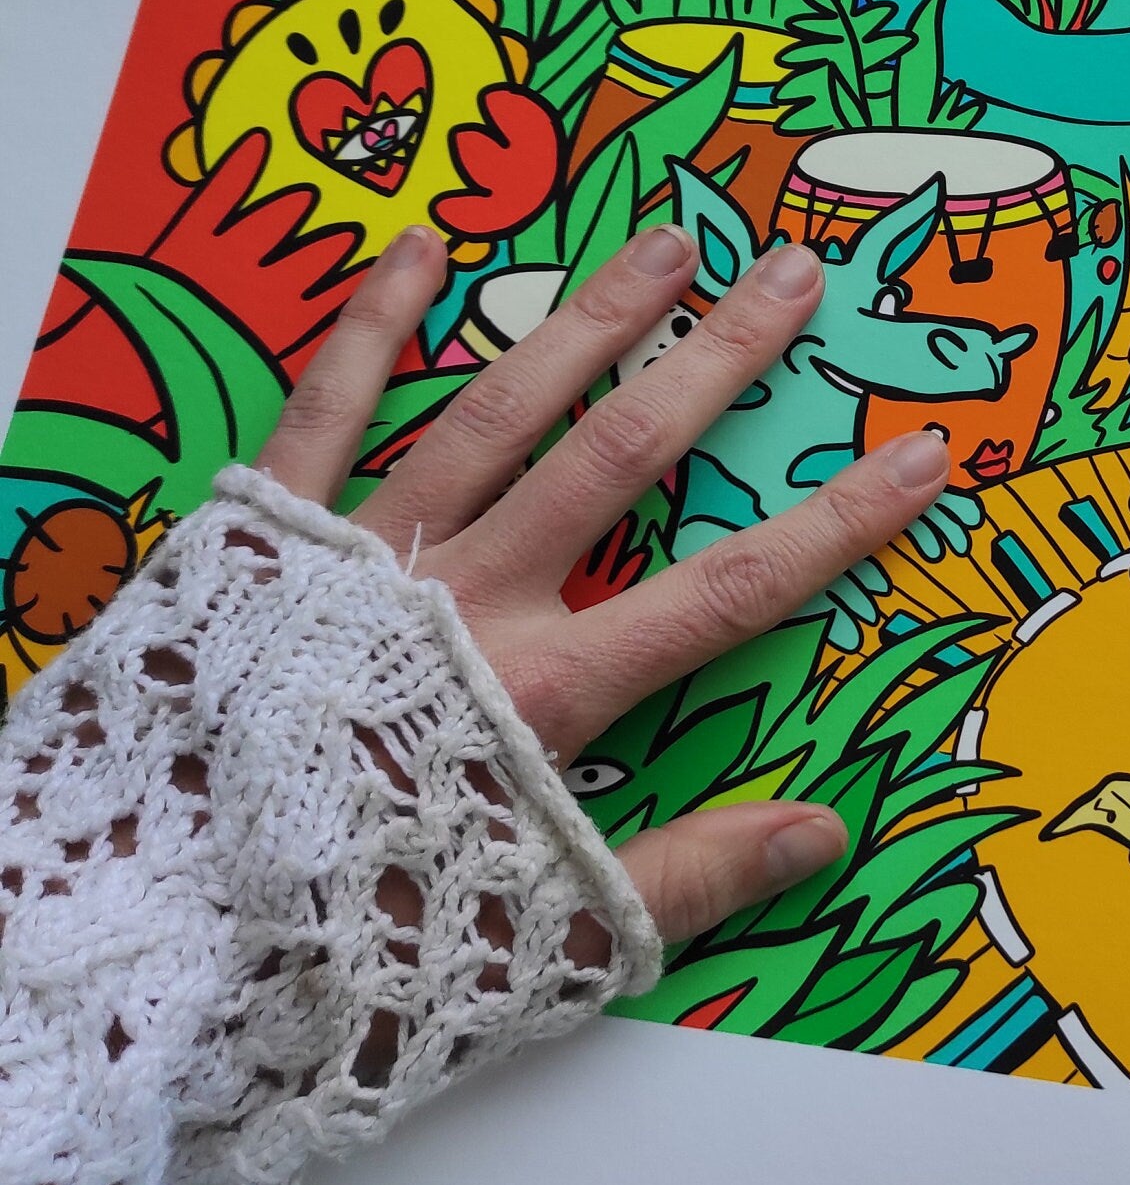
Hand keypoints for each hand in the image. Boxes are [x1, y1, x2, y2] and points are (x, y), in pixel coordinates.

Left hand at [254, 221, 950, 940]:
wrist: (153, 927)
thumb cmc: (354, 944)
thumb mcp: (542, 939)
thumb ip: (686, 877)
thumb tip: (826, 829)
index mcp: (545, 696)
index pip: (730, 591)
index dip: (838, 524)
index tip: (922, 454)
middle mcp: (470, 601)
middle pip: (622, 459)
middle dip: (718, 360)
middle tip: (791, 273)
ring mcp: (369, 554)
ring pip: (500, 412)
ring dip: (588, 319)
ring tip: (662, 240)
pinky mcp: (267, 539)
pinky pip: (327, 410)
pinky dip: (373, 324)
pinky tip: (425, 249)